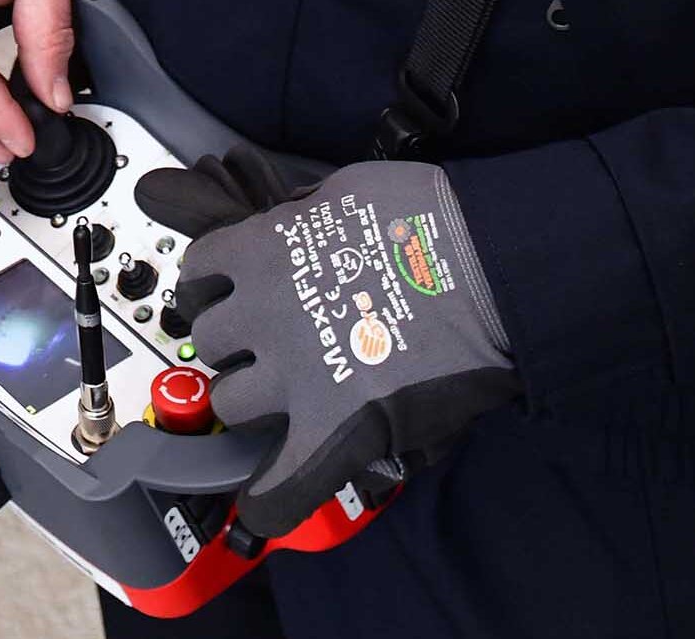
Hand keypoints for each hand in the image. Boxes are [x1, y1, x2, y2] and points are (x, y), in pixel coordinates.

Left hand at [152, 157, 518, 542]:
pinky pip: (280, 482)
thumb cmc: (431, 220)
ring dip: (250, 402)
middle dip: (235, 343)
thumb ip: (300, 217)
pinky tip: (262, 502)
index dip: (214, 285)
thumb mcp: (344, 191)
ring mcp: (294, 377)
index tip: (228, 294)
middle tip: (267, 346)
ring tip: (281, 401)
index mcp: (263, 251)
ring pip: (231, 403)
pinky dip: (268, 498)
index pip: (201, 272)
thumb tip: (287, 226)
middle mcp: (264, 314)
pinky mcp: (333, 429)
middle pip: (213, 340)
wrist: (493, 267)